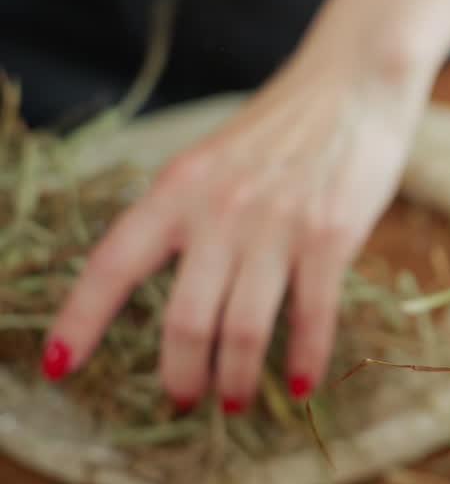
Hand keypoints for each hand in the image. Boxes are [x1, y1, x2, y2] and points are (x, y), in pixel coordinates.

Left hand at [41, 51, 421, 411]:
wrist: (355, 81)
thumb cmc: (286, 126)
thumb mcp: (216, 159)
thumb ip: (193, 212)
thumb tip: (183, 284)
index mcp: (179, 187)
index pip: (113, 263)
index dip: (81, 320)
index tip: (59, 366)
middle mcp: (219, 209)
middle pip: (186, 319)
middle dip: (181, 374)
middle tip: (185, 400)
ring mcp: (276, 224)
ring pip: (242, 328)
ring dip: (236, 378)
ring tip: (236, 402)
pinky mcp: (330, 235)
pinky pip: (311, 315)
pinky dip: (304, 358)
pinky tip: (301, 384)